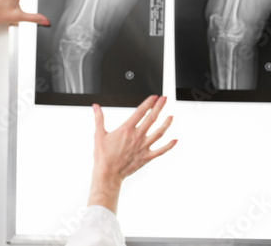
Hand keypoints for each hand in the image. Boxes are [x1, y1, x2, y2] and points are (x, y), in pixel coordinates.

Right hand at [88, 95, 176, 213]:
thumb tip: (96, 107)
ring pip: (159, 132)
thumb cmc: (103, 156)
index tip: (154, 97)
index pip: (140, 112)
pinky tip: (175, 140)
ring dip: (166, 123)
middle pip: (152, 118)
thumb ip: (99, 118)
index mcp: (127, 129)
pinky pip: (161, 150)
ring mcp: (143, 147)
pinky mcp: (146, 157)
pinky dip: (169, 145)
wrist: (108, 173)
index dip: (148, 103)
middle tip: (164, 99)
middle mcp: (137, 136)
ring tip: (171, 116)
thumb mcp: (99, 134)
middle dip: (159, 107)